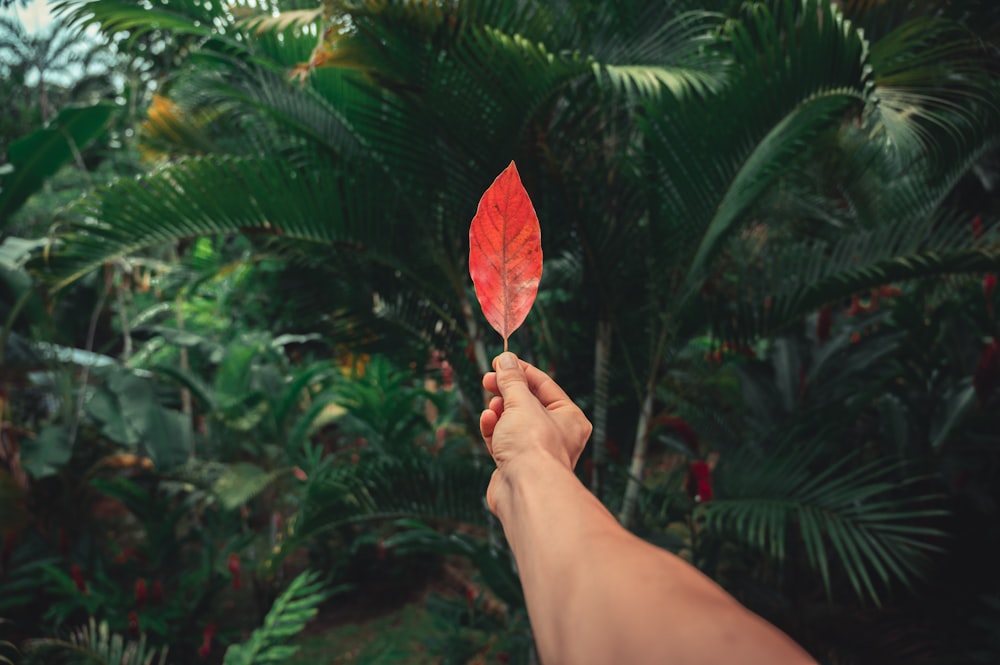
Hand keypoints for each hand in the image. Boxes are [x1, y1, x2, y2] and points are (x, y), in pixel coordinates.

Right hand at [480, 352, 591, 511]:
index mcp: (569, 417)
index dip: (521, 371)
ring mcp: (536, 451)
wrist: (525, 489)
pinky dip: (493, 430)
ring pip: (513, 422)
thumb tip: (506, 360)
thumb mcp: (521, 403)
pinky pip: (503, 440)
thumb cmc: (533, 445)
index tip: (500, 361)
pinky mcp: (516, 465)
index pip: (544, 385)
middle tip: (488, 380)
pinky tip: (487, 422)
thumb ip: (511, 380)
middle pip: (528, 403)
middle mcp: (557, 435)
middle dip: (506, 391)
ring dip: (499, 411)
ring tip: (491, 407)